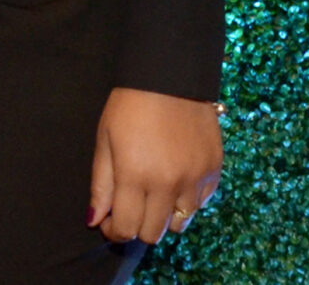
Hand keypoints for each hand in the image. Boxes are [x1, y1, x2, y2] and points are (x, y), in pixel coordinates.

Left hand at [87, 87, 221, 245]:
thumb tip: (94, 221)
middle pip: (153, 234)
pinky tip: (176, 180)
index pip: (126, 229)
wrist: (170, 75)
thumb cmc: (129, 105)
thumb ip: (101, 185)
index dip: (114, 231)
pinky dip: (186, 201)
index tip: (110, 222)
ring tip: (154, 193)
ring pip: (179, 225)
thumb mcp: (105, 140)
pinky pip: (200, 205)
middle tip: (130, 207)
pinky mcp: (214, 171)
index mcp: (135, 176)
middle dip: (137, 226)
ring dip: (163, 216)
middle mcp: (168, 184)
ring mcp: (195, 180)